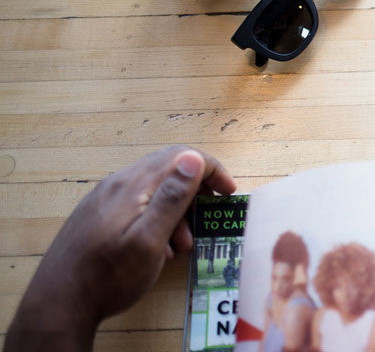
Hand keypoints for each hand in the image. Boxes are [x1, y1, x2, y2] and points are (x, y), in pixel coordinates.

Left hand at [4, 145, 235, 351]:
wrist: (57, 305)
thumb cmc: (109, 277)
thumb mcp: (149, 240)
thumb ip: (172, 197)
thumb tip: (193, 157)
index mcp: (132, 185)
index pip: (181, 157)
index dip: (212, 169)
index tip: (228, 194)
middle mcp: (117, 184)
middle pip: (167, 169)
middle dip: (195, 191)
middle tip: (208, 219)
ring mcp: (103, 199)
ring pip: (152, 189)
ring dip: (176, 210)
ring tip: (181, 245)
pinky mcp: (97, 215)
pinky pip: (136, 204)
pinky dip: (156, 218)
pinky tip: (156, 247)